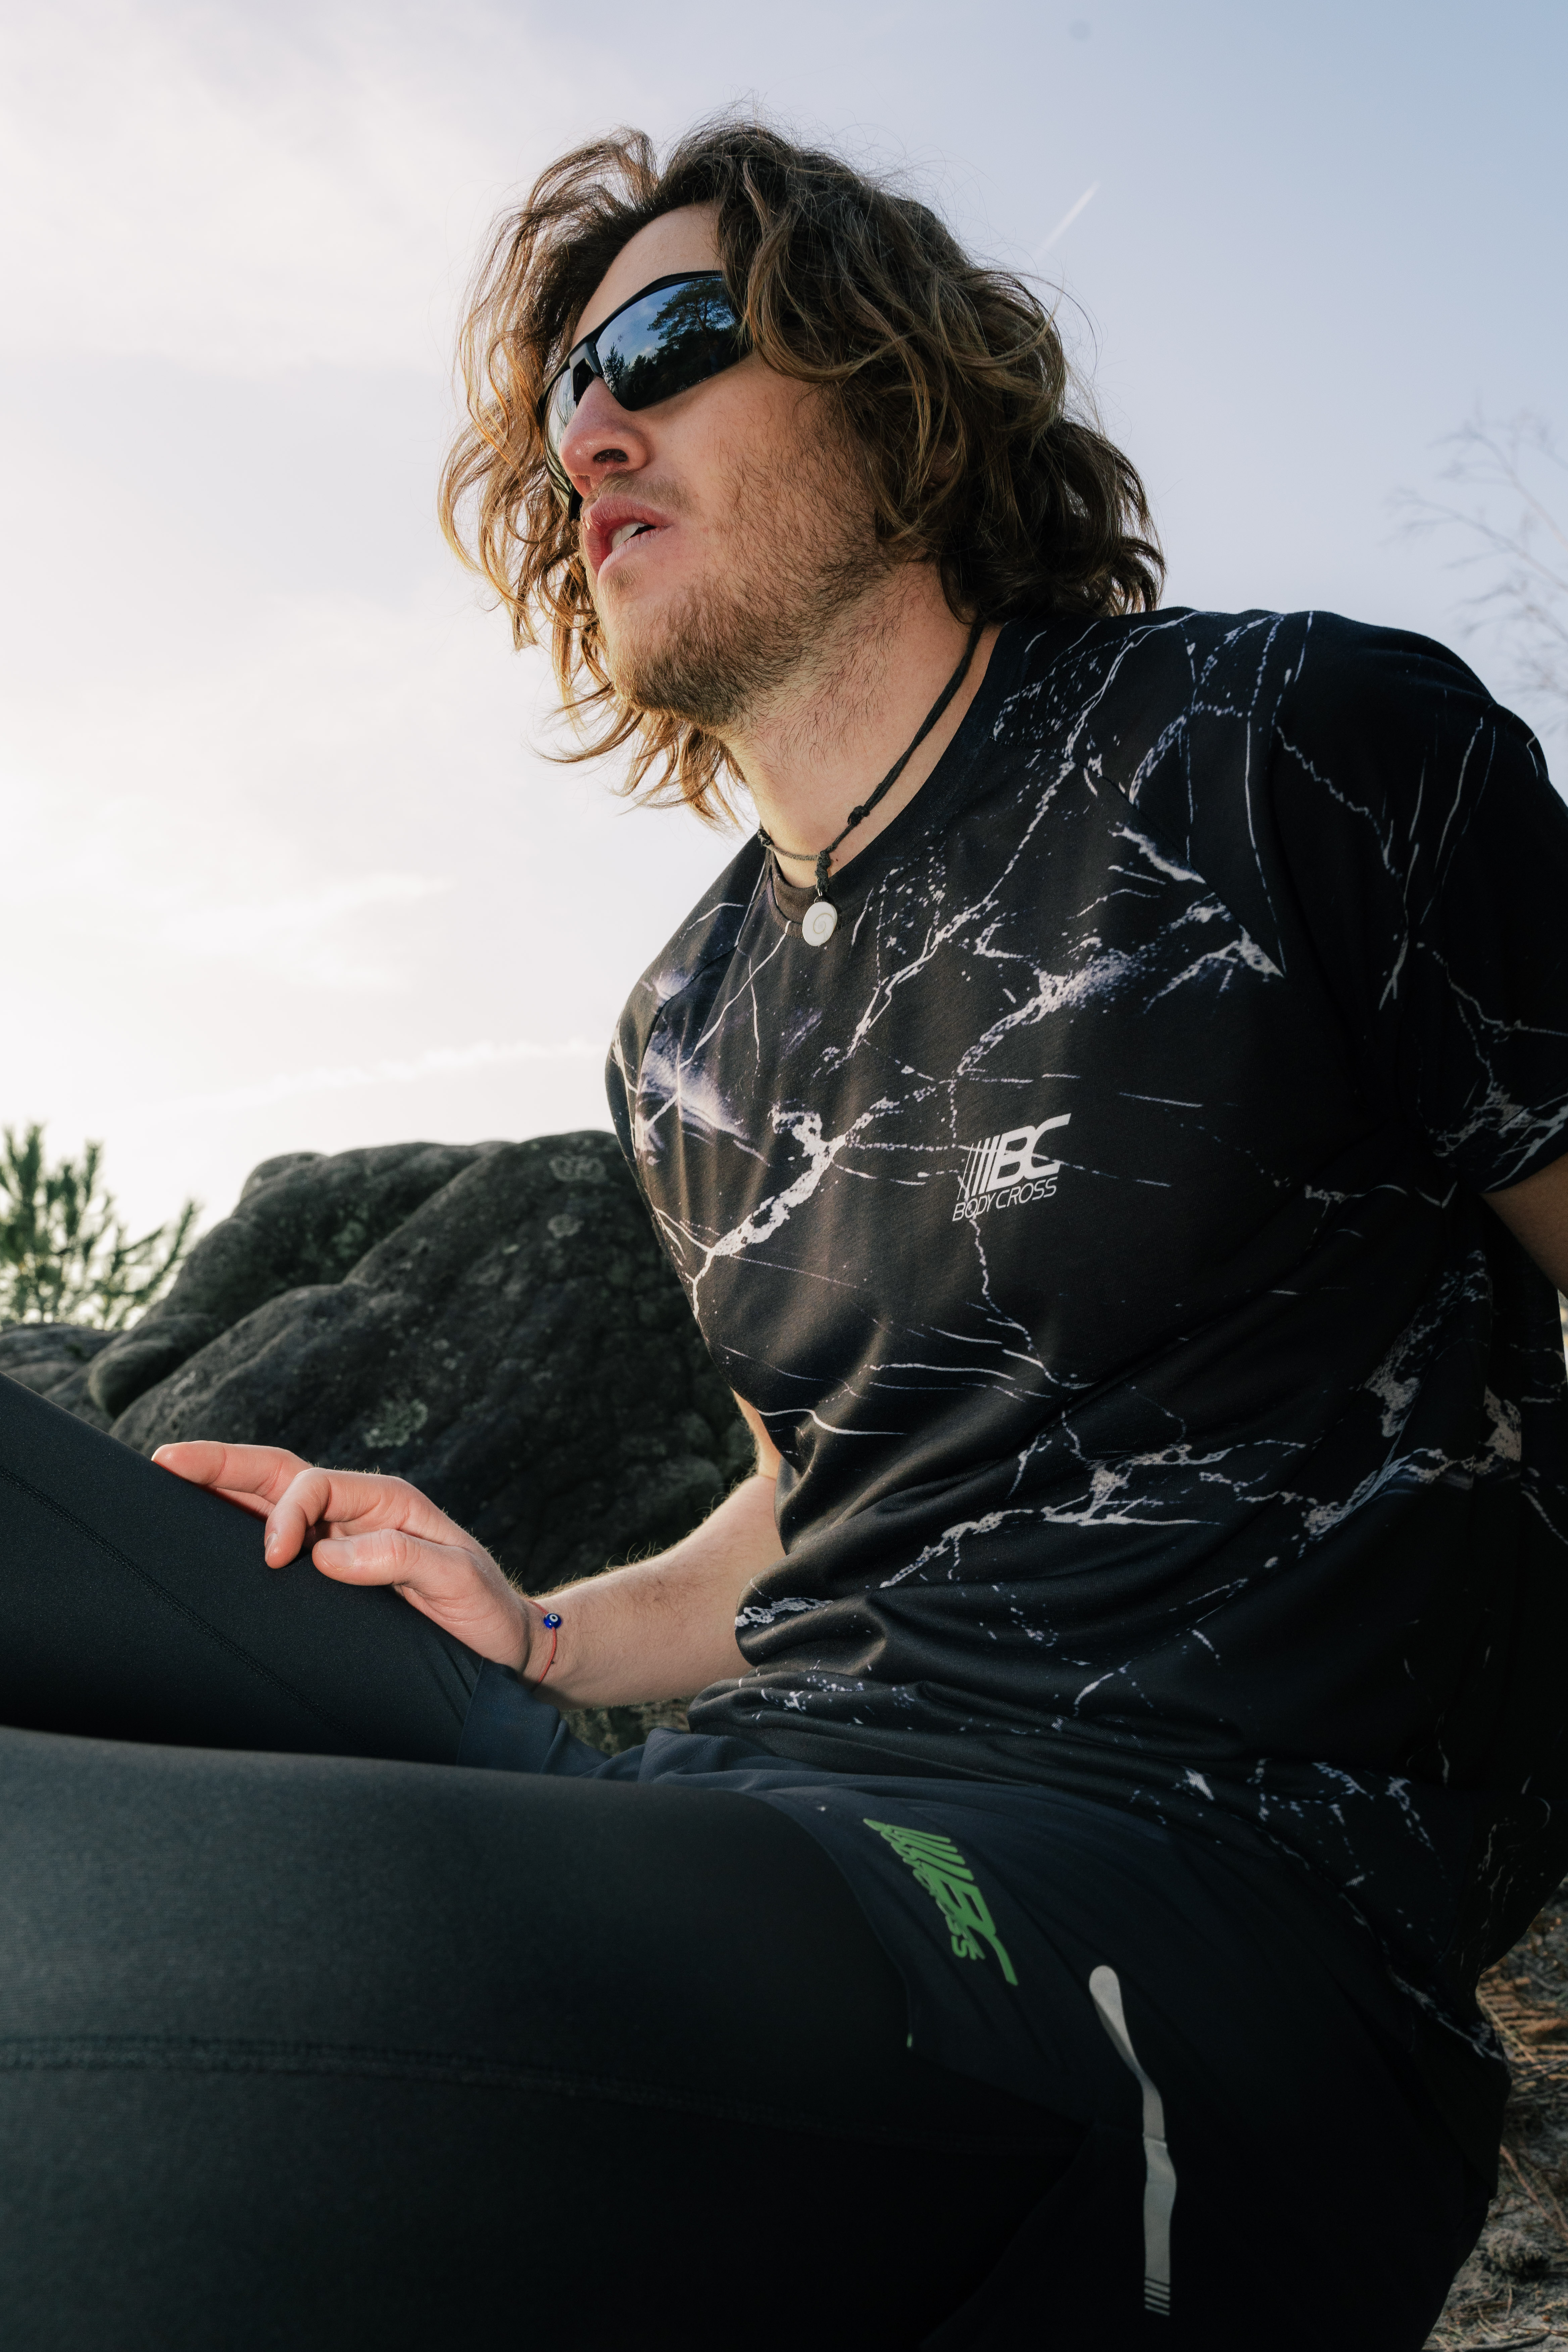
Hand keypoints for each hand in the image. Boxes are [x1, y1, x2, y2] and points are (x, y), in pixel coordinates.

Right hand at [154, 1441, 532, 1669]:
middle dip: (222, 1464)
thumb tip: (324, 1554)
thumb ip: (400, 1560)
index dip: (285, 1514)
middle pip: (280, 1473)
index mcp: (386, 1502)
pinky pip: (277, 1536)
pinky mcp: (332, 1568)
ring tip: (166, 1478)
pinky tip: (201, 1531)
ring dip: (220, 1486)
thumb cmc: (484, 1610)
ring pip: (270, 1498)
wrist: (503, 1641)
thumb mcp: (457, 1580)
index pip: (315, 1487)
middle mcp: (358, 1510)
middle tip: (165, 1460)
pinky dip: (235, 1526)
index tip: (274, 1558)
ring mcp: (342, 1535)